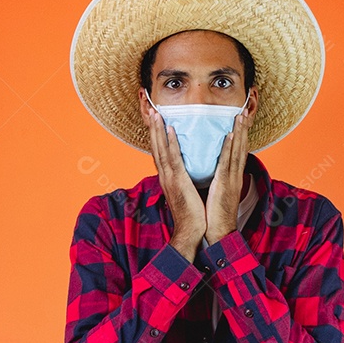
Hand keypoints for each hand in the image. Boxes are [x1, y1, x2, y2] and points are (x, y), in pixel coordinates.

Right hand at [145, 106, 205, 261]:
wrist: (191, 231)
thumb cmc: (193, 214)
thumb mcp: (187, 194)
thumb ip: (185, 181)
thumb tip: (189, 173)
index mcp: (168, 179)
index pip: (159, 154)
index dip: (156, 138)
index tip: (155, 122)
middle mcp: (165, 176)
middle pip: (156, 148)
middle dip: (153, 129)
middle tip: (151, 111)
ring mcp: (170, 178)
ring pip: (162, 149)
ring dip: (158, 130)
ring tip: (156, 113)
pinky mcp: (179, 181)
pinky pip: (173, 158)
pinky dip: (171, 142)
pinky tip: (170, 129)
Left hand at [205, 107, 251, 244]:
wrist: (218, 234)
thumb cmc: (214, 218)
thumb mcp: (215, 195)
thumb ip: (215, 182)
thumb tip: (209, 174)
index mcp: (232, 179)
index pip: (237, 154)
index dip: (240, 137)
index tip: (240, 122)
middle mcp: (234, 177)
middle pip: (240, 148)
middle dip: (243, 129)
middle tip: (244, 111)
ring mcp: (231, 180)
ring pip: (236, 151)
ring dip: (239, 132)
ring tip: (240, 116)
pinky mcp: (224, 185)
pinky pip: (227, 163)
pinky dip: (229, 148)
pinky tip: (230, 135)